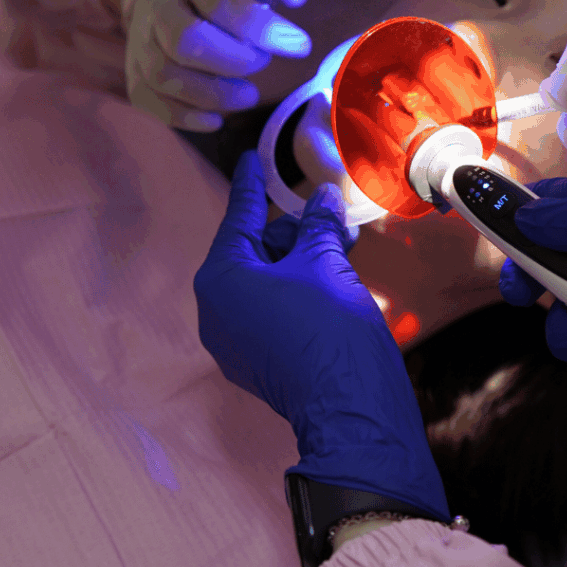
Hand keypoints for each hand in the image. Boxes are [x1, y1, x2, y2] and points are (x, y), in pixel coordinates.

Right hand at [120, 0, 311, 130]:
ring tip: (247, 94)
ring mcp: (139, 38)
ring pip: (164, 75)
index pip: (223, 4)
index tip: (299, 46)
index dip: (264, 31)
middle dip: (234, 62)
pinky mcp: (133, 69)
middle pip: (186, 41)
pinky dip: (183, 117)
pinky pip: (147, 99)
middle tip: (261, 63)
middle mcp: (157, 2)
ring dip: (213, 95)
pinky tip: (216, 119)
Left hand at [194, 151, 448, 520]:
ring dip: (304, 260)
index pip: (239, 216)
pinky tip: (334, 281)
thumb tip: (322, 197)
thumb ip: (318, 224)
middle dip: (295, 231)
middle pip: (255, 251)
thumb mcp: (326, 262)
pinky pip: (272, 312)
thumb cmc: (331, 327)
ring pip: (267, 283)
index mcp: (221, 278)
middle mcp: (216, 311)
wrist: (350, 408)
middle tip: (333, 215)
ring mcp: (234, 343)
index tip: (250, 158)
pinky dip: (300, 291)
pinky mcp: (258, 364)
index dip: (253, 184)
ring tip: (344, 246)